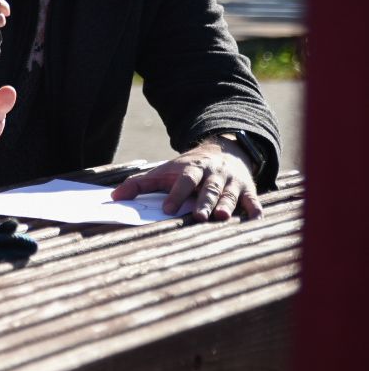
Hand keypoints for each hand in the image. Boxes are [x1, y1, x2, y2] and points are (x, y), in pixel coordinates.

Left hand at [111, 142, 262, 221]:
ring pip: (230, 195)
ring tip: (222, 218)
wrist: (223, 151)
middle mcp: (212, 175)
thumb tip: (114, 197)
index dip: (175, 194)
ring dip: (227, 206)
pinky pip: (252, 199)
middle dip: (204, 202)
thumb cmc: (186, 169)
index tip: (167, 209)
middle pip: (208, 189)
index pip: (182, 181)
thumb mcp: (163, 172)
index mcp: (191, 170)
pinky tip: (255, 218)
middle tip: (199, 217)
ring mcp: (231, 182)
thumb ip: (140, 184)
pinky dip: (255, 208)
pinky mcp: (248, 190)